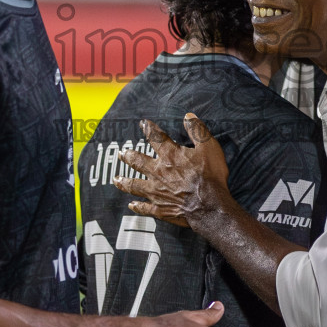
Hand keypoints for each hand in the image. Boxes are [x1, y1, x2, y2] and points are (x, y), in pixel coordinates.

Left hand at [114, 114, 231, 229]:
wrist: (209, 205)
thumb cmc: (210, 176)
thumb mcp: (209, 147)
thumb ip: (198, 131)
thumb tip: (188, 117)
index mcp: (170, 156)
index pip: (156, 138)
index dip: (149, 129)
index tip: (143, 124)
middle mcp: (158, 172)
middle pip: (138, 162)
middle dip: (129, 156)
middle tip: (122, 153)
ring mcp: (156, 192)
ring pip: (135, 185)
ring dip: (124, 182)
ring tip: (116, 179)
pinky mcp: (160, 209)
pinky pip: (145, 207)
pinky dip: (137, 207)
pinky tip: (131, 205)